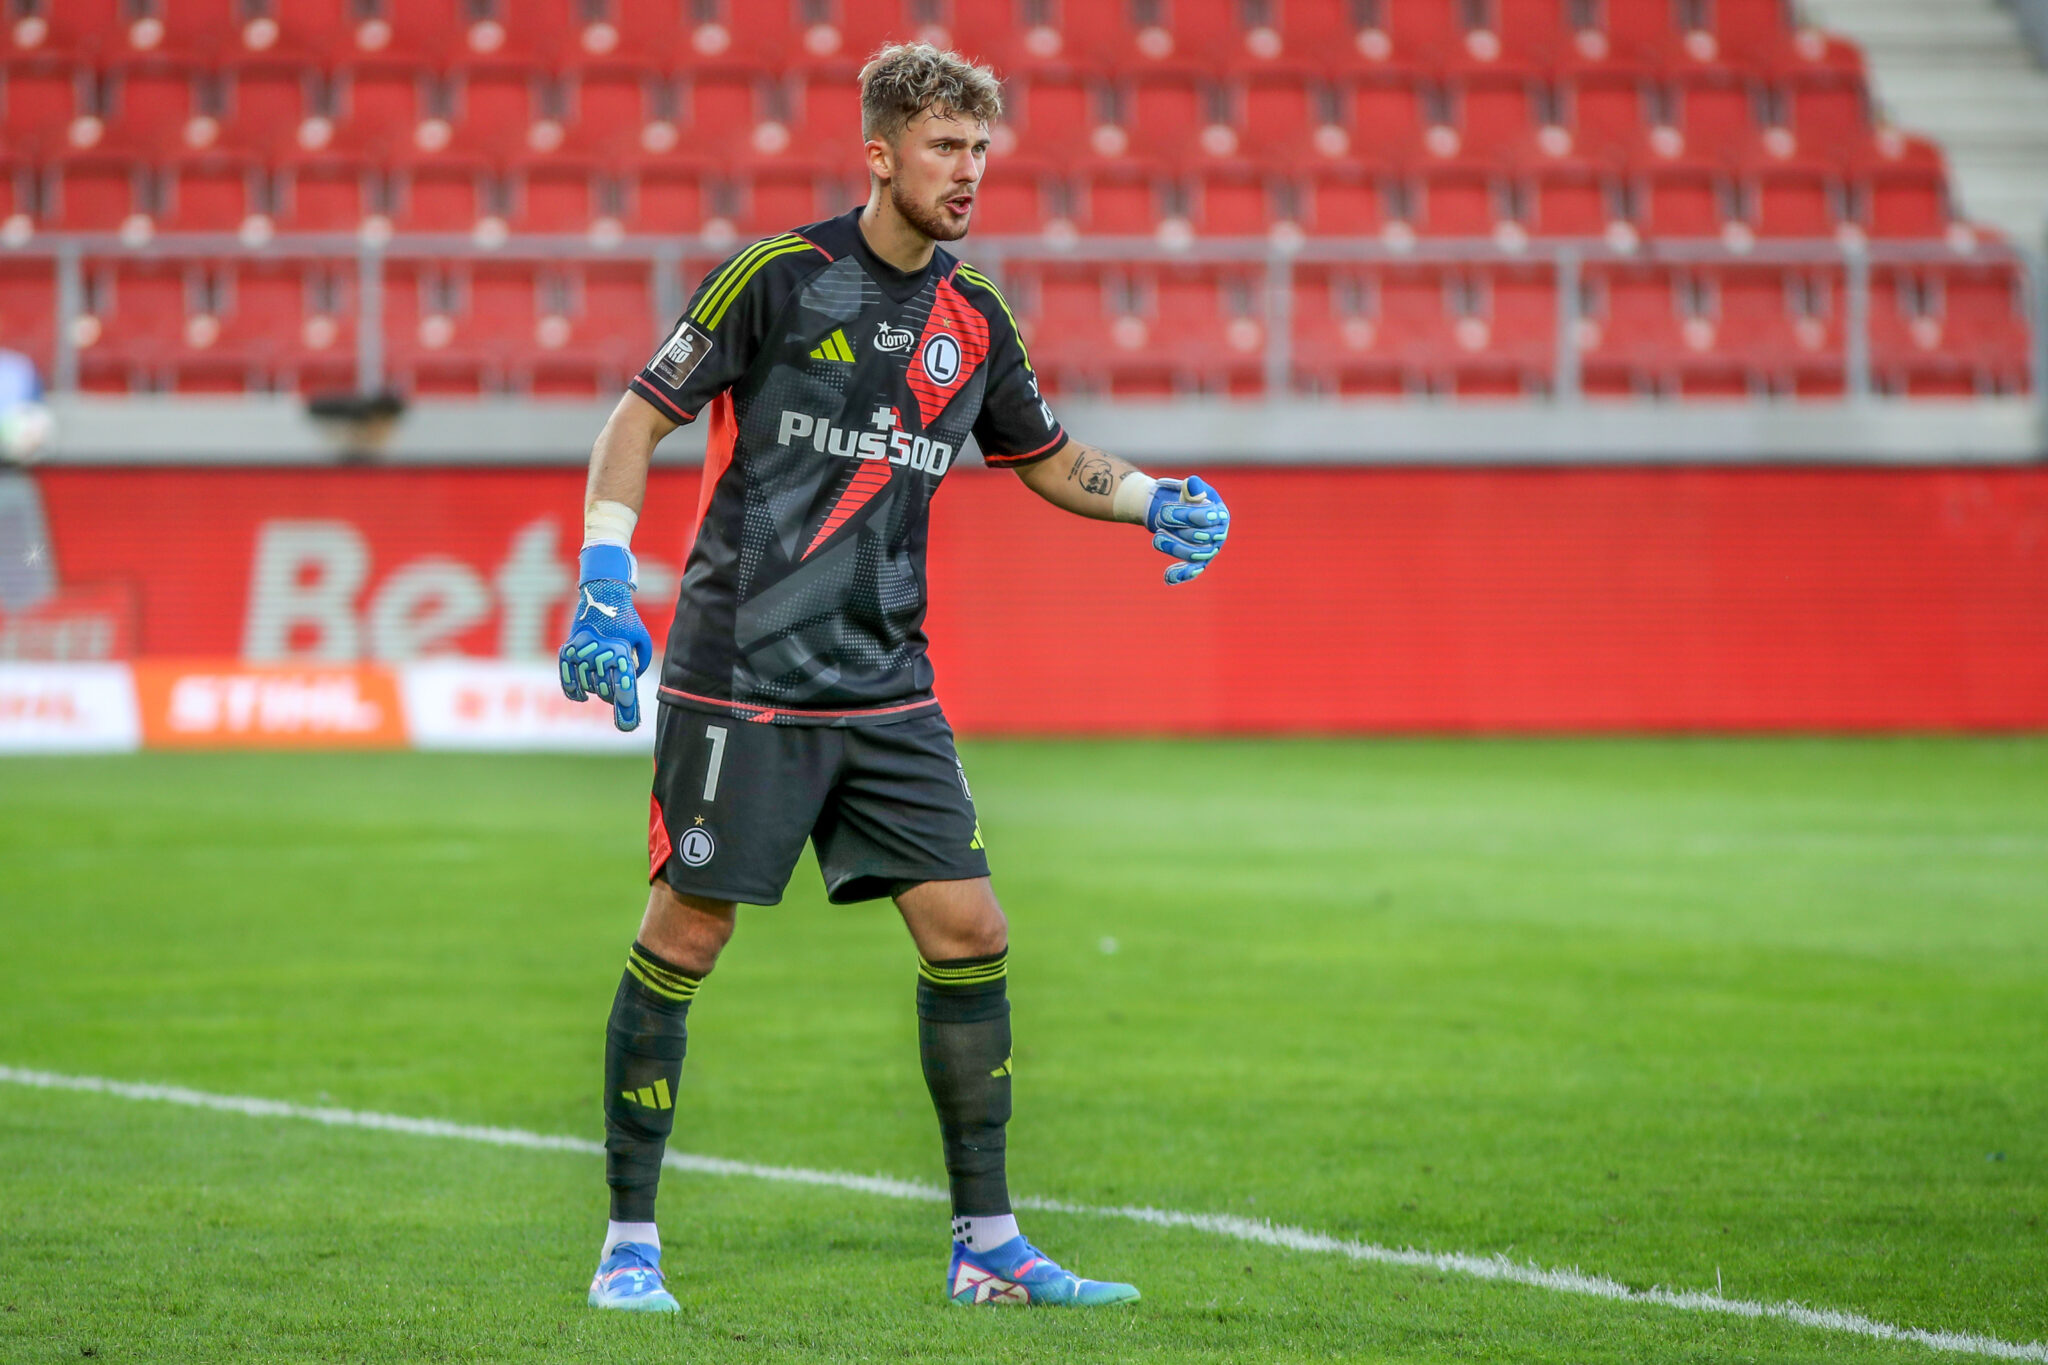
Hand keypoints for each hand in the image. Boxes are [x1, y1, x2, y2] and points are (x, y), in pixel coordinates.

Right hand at [558, 546, 653, 731]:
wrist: (603, 593)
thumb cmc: (626, 618)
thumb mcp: (642, 638)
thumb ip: (642, 660)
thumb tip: (633, 680)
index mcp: (618, 652)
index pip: (621, 685)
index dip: (623, 703)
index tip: (626, 719)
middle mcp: (598, 653)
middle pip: (602, 689)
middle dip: (610, 697)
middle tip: (615, 698)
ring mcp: (581, 650)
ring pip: (584, 684)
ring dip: (593, 692)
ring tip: (600, 694)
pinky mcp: (568, 647)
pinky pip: (565, 675)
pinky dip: (571, 689)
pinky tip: (580, 698)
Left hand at [1144, 475, 1230, 584]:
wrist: (1178, 511)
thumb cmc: (1187, 499)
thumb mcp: (1190, 490)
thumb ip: (1192, 488)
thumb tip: (1192, 484)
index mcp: (1220, 514)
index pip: (1207, 518)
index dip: (1187, 515)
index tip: (1166, 510)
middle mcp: (1219, 535)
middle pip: (1200, 537)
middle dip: (1177, 527)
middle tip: (1159, 517)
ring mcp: (1210, 550)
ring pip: (1194, 554)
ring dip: (1173, 547)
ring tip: (1156, 537)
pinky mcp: (1199, 562)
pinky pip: (1192, 571)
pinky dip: (1180, 575)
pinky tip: (1167, 577)